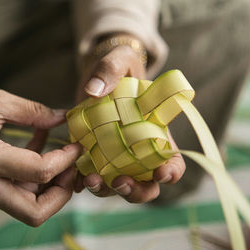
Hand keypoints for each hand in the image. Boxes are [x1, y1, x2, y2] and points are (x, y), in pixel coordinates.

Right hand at [0, 86, 80, 225]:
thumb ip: (33, 111)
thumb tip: (63, 118)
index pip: (39, 172)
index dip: (66, 160)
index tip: (76, 145)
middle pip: (33, 213)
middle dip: (61, 194)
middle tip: (71, 168)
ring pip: (27, 208)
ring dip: (51, 188)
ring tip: (61, 158)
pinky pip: (18, 192)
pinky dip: (36, 178)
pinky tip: (42, 148)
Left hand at [75, 35, 185, 202]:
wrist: (97, 73)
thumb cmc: (118, 65)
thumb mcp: (119, 59)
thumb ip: (110, 69)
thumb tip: (94, 90)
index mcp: (156, 132)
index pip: (173, 161)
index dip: (171, 172)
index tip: (161, 173)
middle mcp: (138, 151)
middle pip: (147, 184)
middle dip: (136, 190)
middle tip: (120, 181)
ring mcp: (116, 156)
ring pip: (118, 186)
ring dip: (107, 190)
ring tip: (91, 179)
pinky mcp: (94, 154)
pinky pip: (93, 176)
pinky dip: (85, 182)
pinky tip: (75, 177)